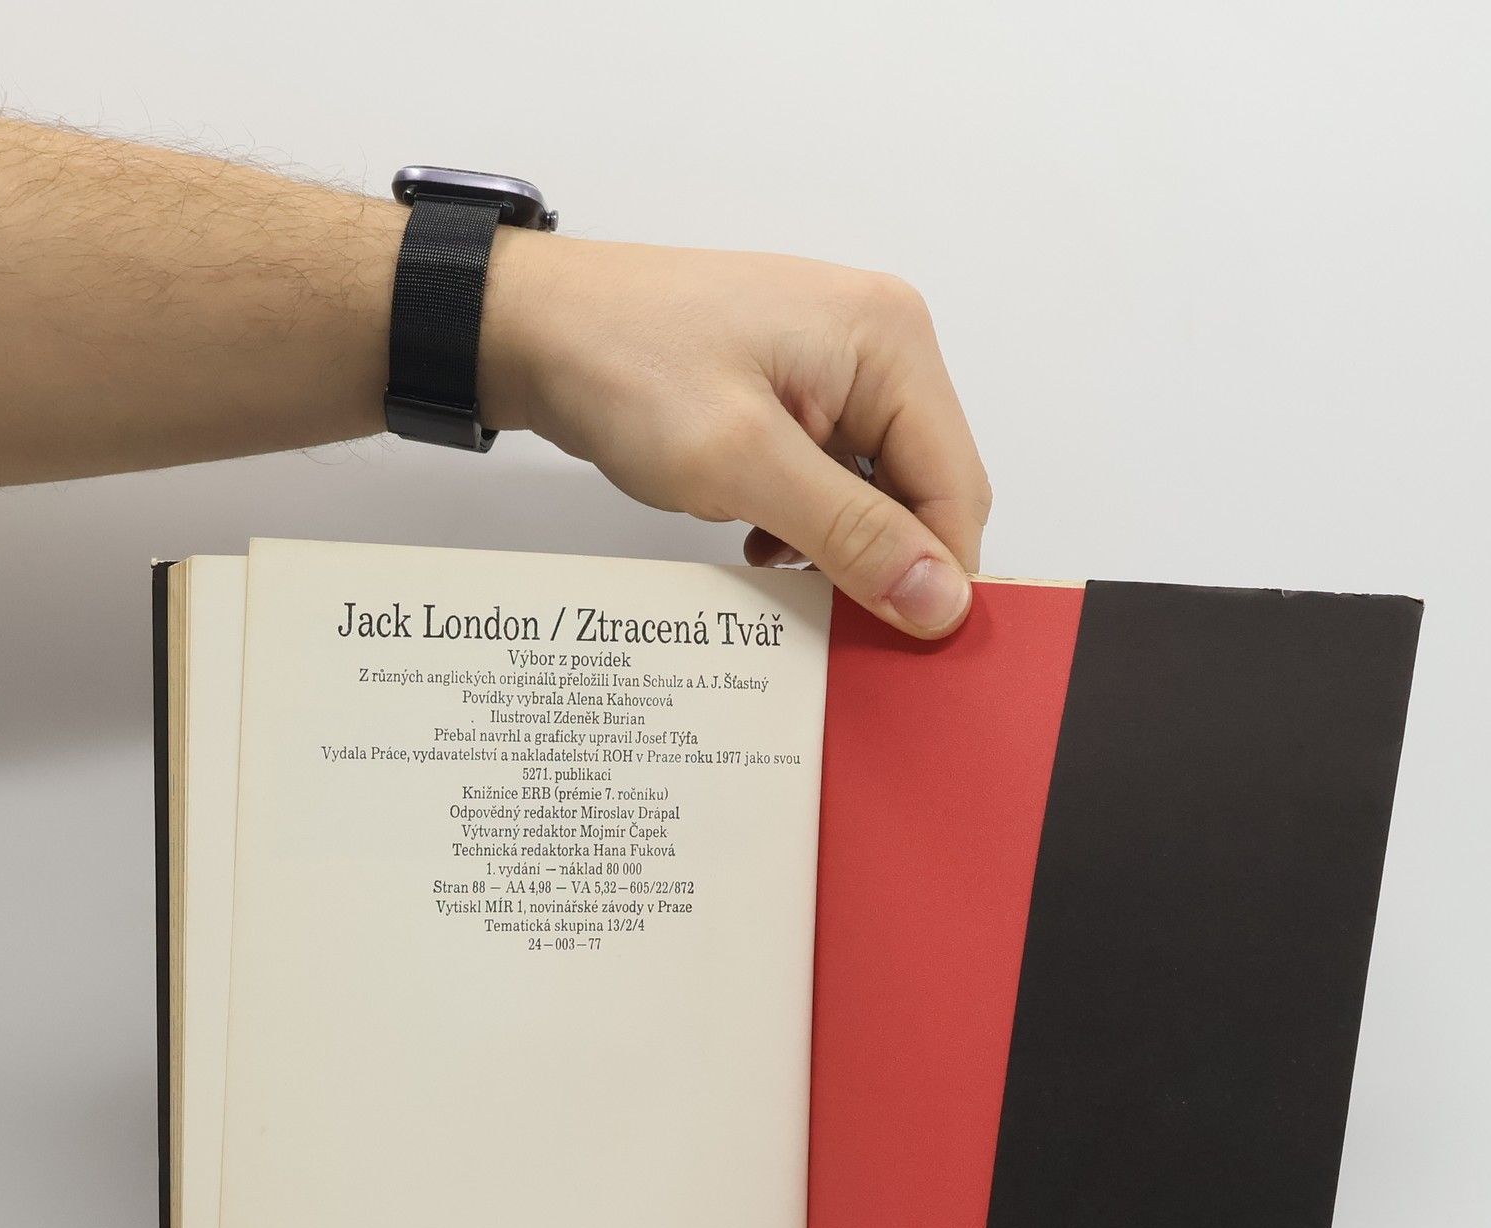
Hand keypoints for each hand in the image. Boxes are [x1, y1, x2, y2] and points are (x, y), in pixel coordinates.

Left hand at [480, 232, 991, 639]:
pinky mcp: (802, 395)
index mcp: (890, 341)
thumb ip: (851, 534)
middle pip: (926, 492)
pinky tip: (758, 534)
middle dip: (880, 557)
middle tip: (817, 600)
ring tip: (767, 549)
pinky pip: (837, 482)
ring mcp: (841, 370)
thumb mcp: (742, 463)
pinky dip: (808, 524)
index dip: (932, 573)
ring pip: (880, 495)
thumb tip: (939, 599)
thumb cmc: (623, 365)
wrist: (534, 328)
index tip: (890, 636)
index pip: (956, 488)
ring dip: (838, 544)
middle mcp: (881, 345)